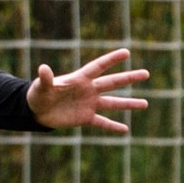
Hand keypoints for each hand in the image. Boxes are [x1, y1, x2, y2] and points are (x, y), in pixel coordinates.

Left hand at [26, 48, 149, 132]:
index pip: (98, 67)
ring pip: (113, 103)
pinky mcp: (86, 118)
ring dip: (128, 103)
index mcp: (79, 79)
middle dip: (128, 78)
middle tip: (146, 73)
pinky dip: (113, 126)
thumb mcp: (41, 86)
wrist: (37, 111)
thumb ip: (46, 79)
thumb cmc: (38, 94)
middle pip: (112, 82)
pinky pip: (102, 122)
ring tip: (145, 104)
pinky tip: (125, 130)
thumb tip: (43, 68)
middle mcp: (88, 90)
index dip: (111, 60)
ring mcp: (89, 104)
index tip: (126, 52)